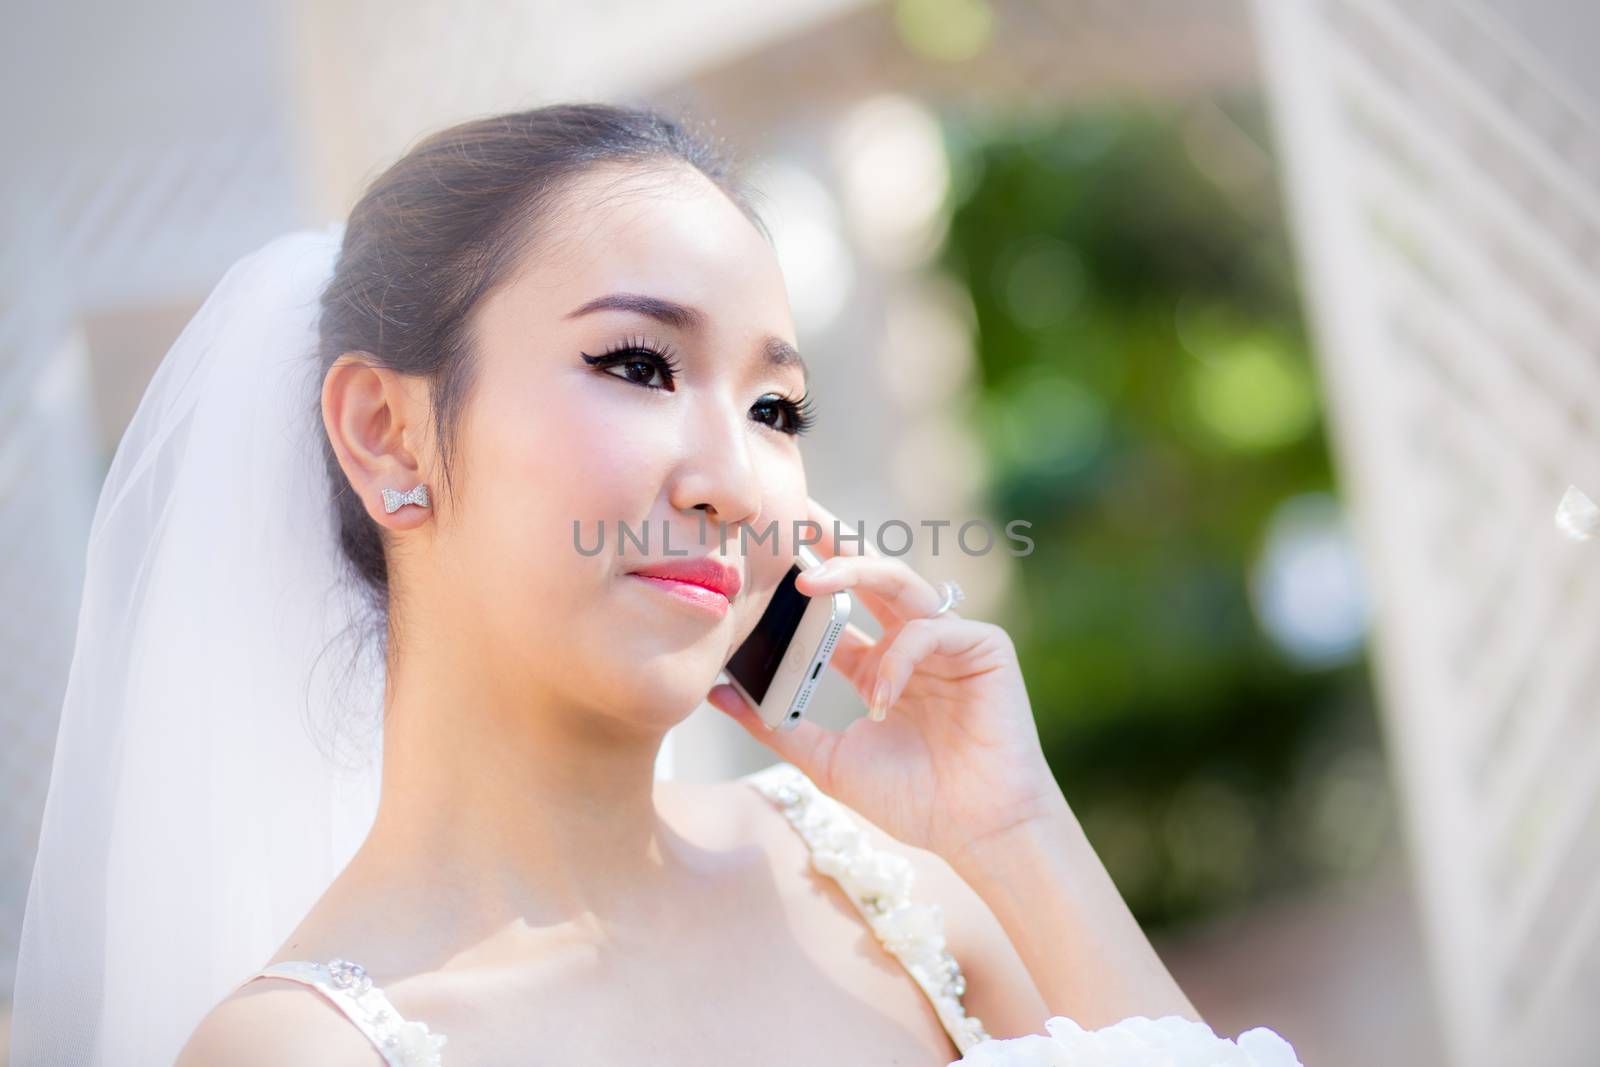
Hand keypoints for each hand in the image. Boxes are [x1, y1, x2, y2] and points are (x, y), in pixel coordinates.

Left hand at [707, 496, 1067, 868]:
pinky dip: (899, 660)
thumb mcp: (827, 760)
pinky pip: (931, 631)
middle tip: (786, 516)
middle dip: (829, 541)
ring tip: (808, 581)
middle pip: (869, 573)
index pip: (837, 606)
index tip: (757, 556)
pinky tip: (881, 698)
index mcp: (880, 663)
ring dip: (854, 573)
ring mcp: (951, 641)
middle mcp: (913, 643)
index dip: (800, 580)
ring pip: (900, 582)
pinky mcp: (986, 647)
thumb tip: (712, 694)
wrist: (979, 834)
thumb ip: (775, 725)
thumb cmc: (914, 800)